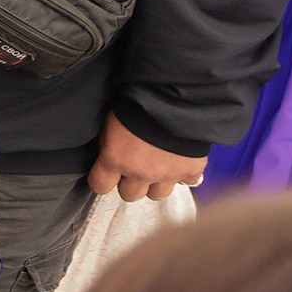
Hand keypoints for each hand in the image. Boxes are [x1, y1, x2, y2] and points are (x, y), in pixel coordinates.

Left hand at [87, 113, 207, 201]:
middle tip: (134, 167)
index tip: (106, 175)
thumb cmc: (136, 103)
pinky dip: (183, 174)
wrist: (175, 97)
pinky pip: (187, 182)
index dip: (102, 180)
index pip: (100, 186)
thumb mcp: (110, 123)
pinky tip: (180, 160)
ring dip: (155, 183)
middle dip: (130, 182)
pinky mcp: (191, 170)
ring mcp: (167, 175)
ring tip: (157, 166)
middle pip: (130, 194)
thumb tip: (108, 159)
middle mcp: (141, 173)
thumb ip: (109, 147)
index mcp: (115, 160)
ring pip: (157, 194)